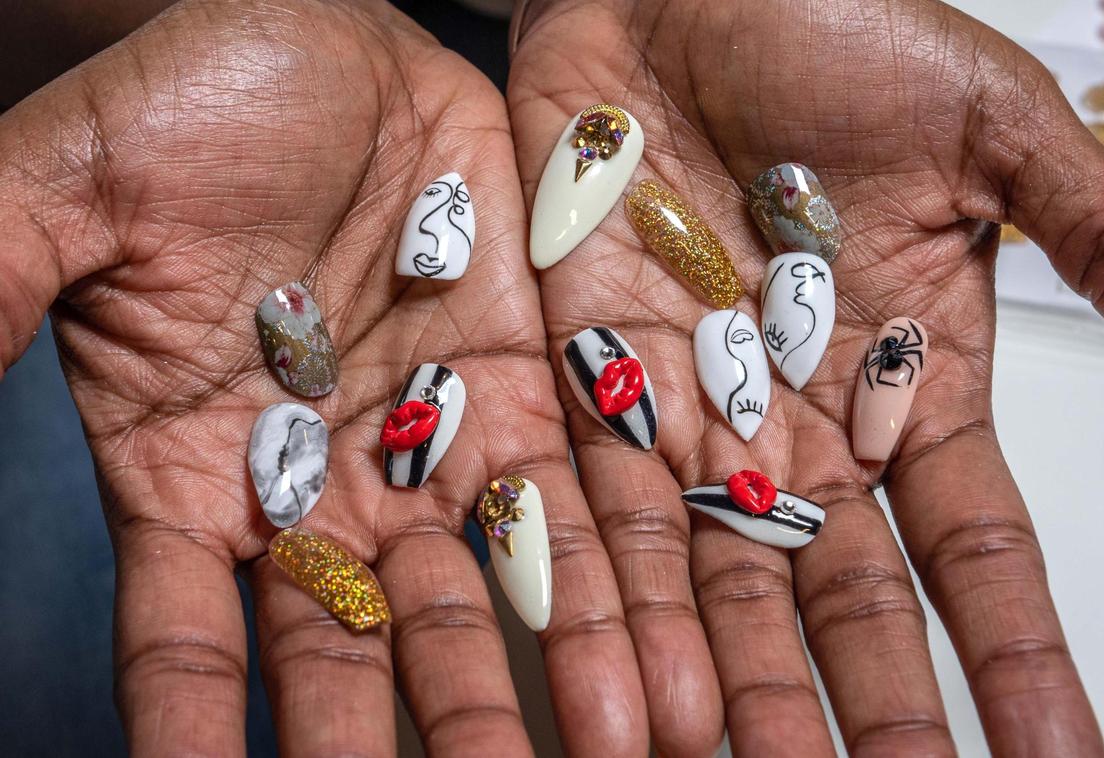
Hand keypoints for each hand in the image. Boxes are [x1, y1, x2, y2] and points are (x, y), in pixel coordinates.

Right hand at [0, 1, 645, 753]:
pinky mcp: (523, 391)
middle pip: (359, 645)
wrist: (329, 40)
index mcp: (194, 470)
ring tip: (607, 756)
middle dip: (406, 739)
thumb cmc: (193, 99)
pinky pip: (573, 499)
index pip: (186, 637)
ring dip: (534, 685)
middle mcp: (319, 484)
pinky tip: (651, 654)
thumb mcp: (78, 184)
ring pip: (481, 593)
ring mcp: (430, 444)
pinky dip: (612, 577)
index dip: (202, 730)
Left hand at [509, 0, 1103, 753]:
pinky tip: (640, 699)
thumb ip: (1098, 230)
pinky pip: (600, 514)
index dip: (1013, 650)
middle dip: (867, 707)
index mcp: (907, 372)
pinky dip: (618, 606)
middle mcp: (799, 419)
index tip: (1057, 751)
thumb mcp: (987, 126)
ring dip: (734, 690)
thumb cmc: (828, 30)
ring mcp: (689, 413)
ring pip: (714, 583)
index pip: (972, 541)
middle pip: (837, 595)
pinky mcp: (586, 386)